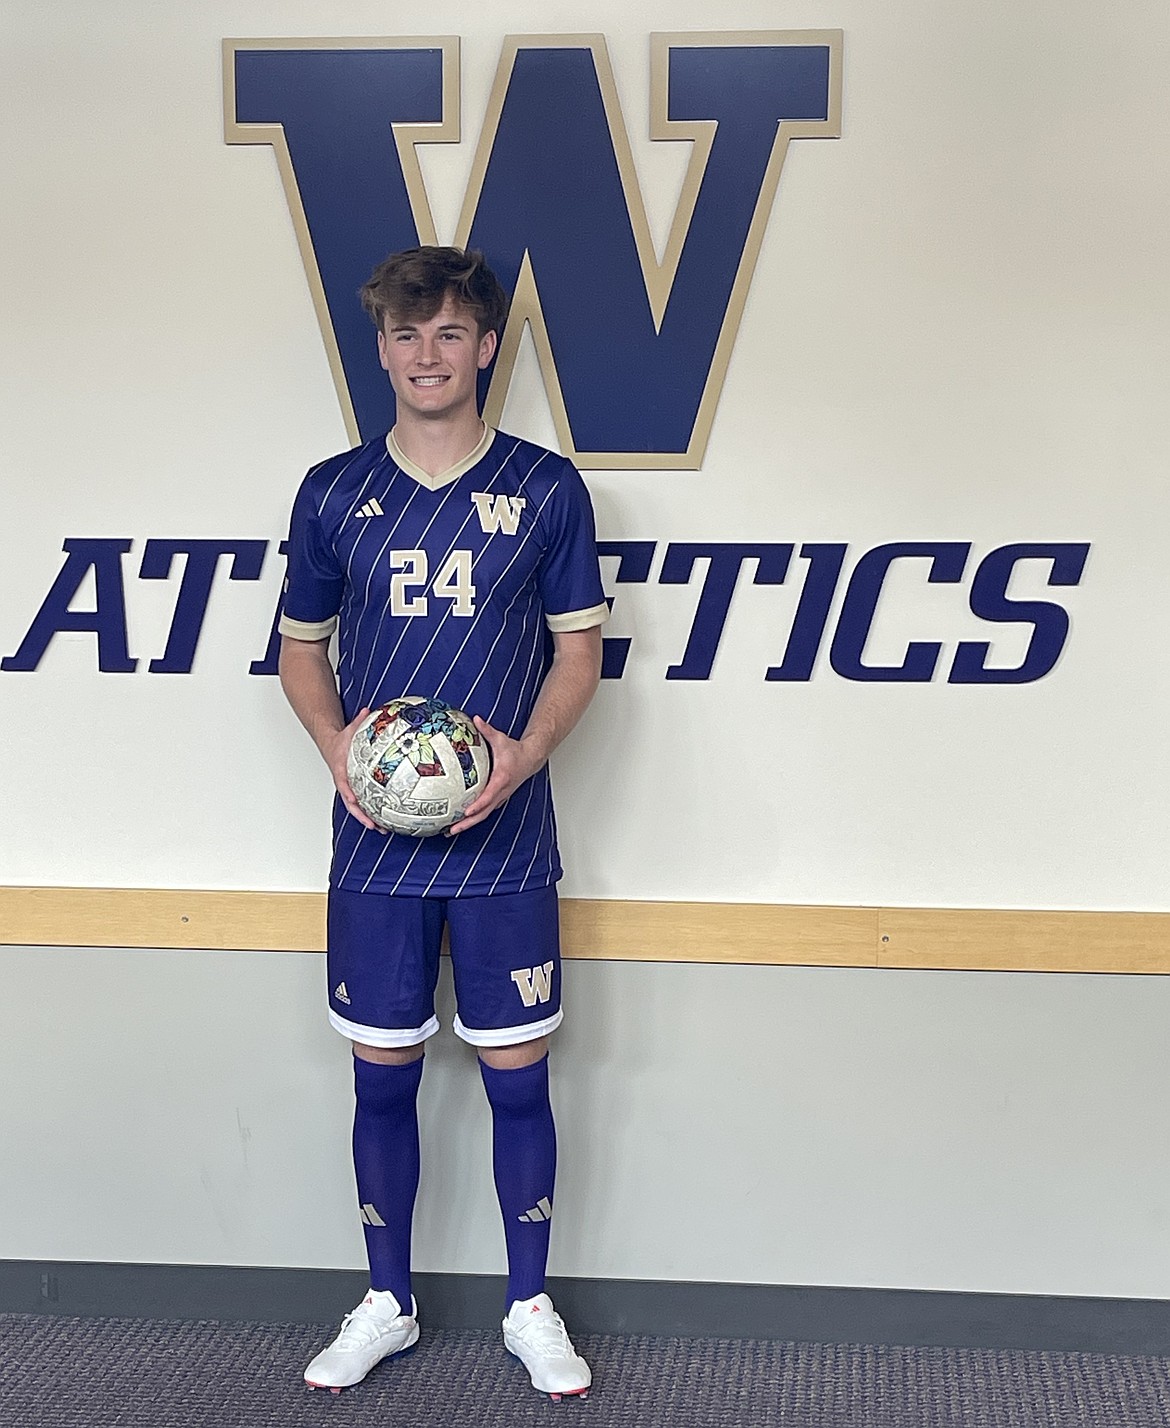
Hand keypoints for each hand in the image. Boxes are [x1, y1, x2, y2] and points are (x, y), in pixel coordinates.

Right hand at [321, 706, 384, 833]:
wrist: (332, 745)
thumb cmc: (340, 741)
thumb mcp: (348, 731)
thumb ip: (358, 721)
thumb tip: (367, 710)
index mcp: (341, 770)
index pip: (343, 784)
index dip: (349, 793)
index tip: (355, 800)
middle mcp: (346, 783)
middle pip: (352, 804)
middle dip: (362, 816)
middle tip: (374, 825)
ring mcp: (351, 788)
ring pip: (359, 808)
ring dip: (369, 819)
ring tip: (383, 829)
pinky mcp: (357, 790)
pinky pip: (366, 802)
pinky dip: (374, 811)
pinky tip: (387, 819)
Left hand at [446, 716, 544, 834]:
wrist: (530, 759)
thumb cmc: (515, 751)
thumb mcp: (500, 739)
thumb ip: (487, 730)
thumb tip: (476, 719)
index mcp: (501, 779)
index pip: (488, 796)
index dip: (477, 805)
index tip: (466, 811)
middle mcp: (500, 792)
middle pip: (483, 813)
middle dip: (467, 823)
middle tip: (451, 830)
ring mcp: (499, 797)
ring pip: (483, 815)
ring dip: (468, 824)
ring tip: (450, 831)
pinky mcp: (497, 799)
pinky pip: (484, 811)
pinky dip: (473, 818)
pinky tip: (460, 821)